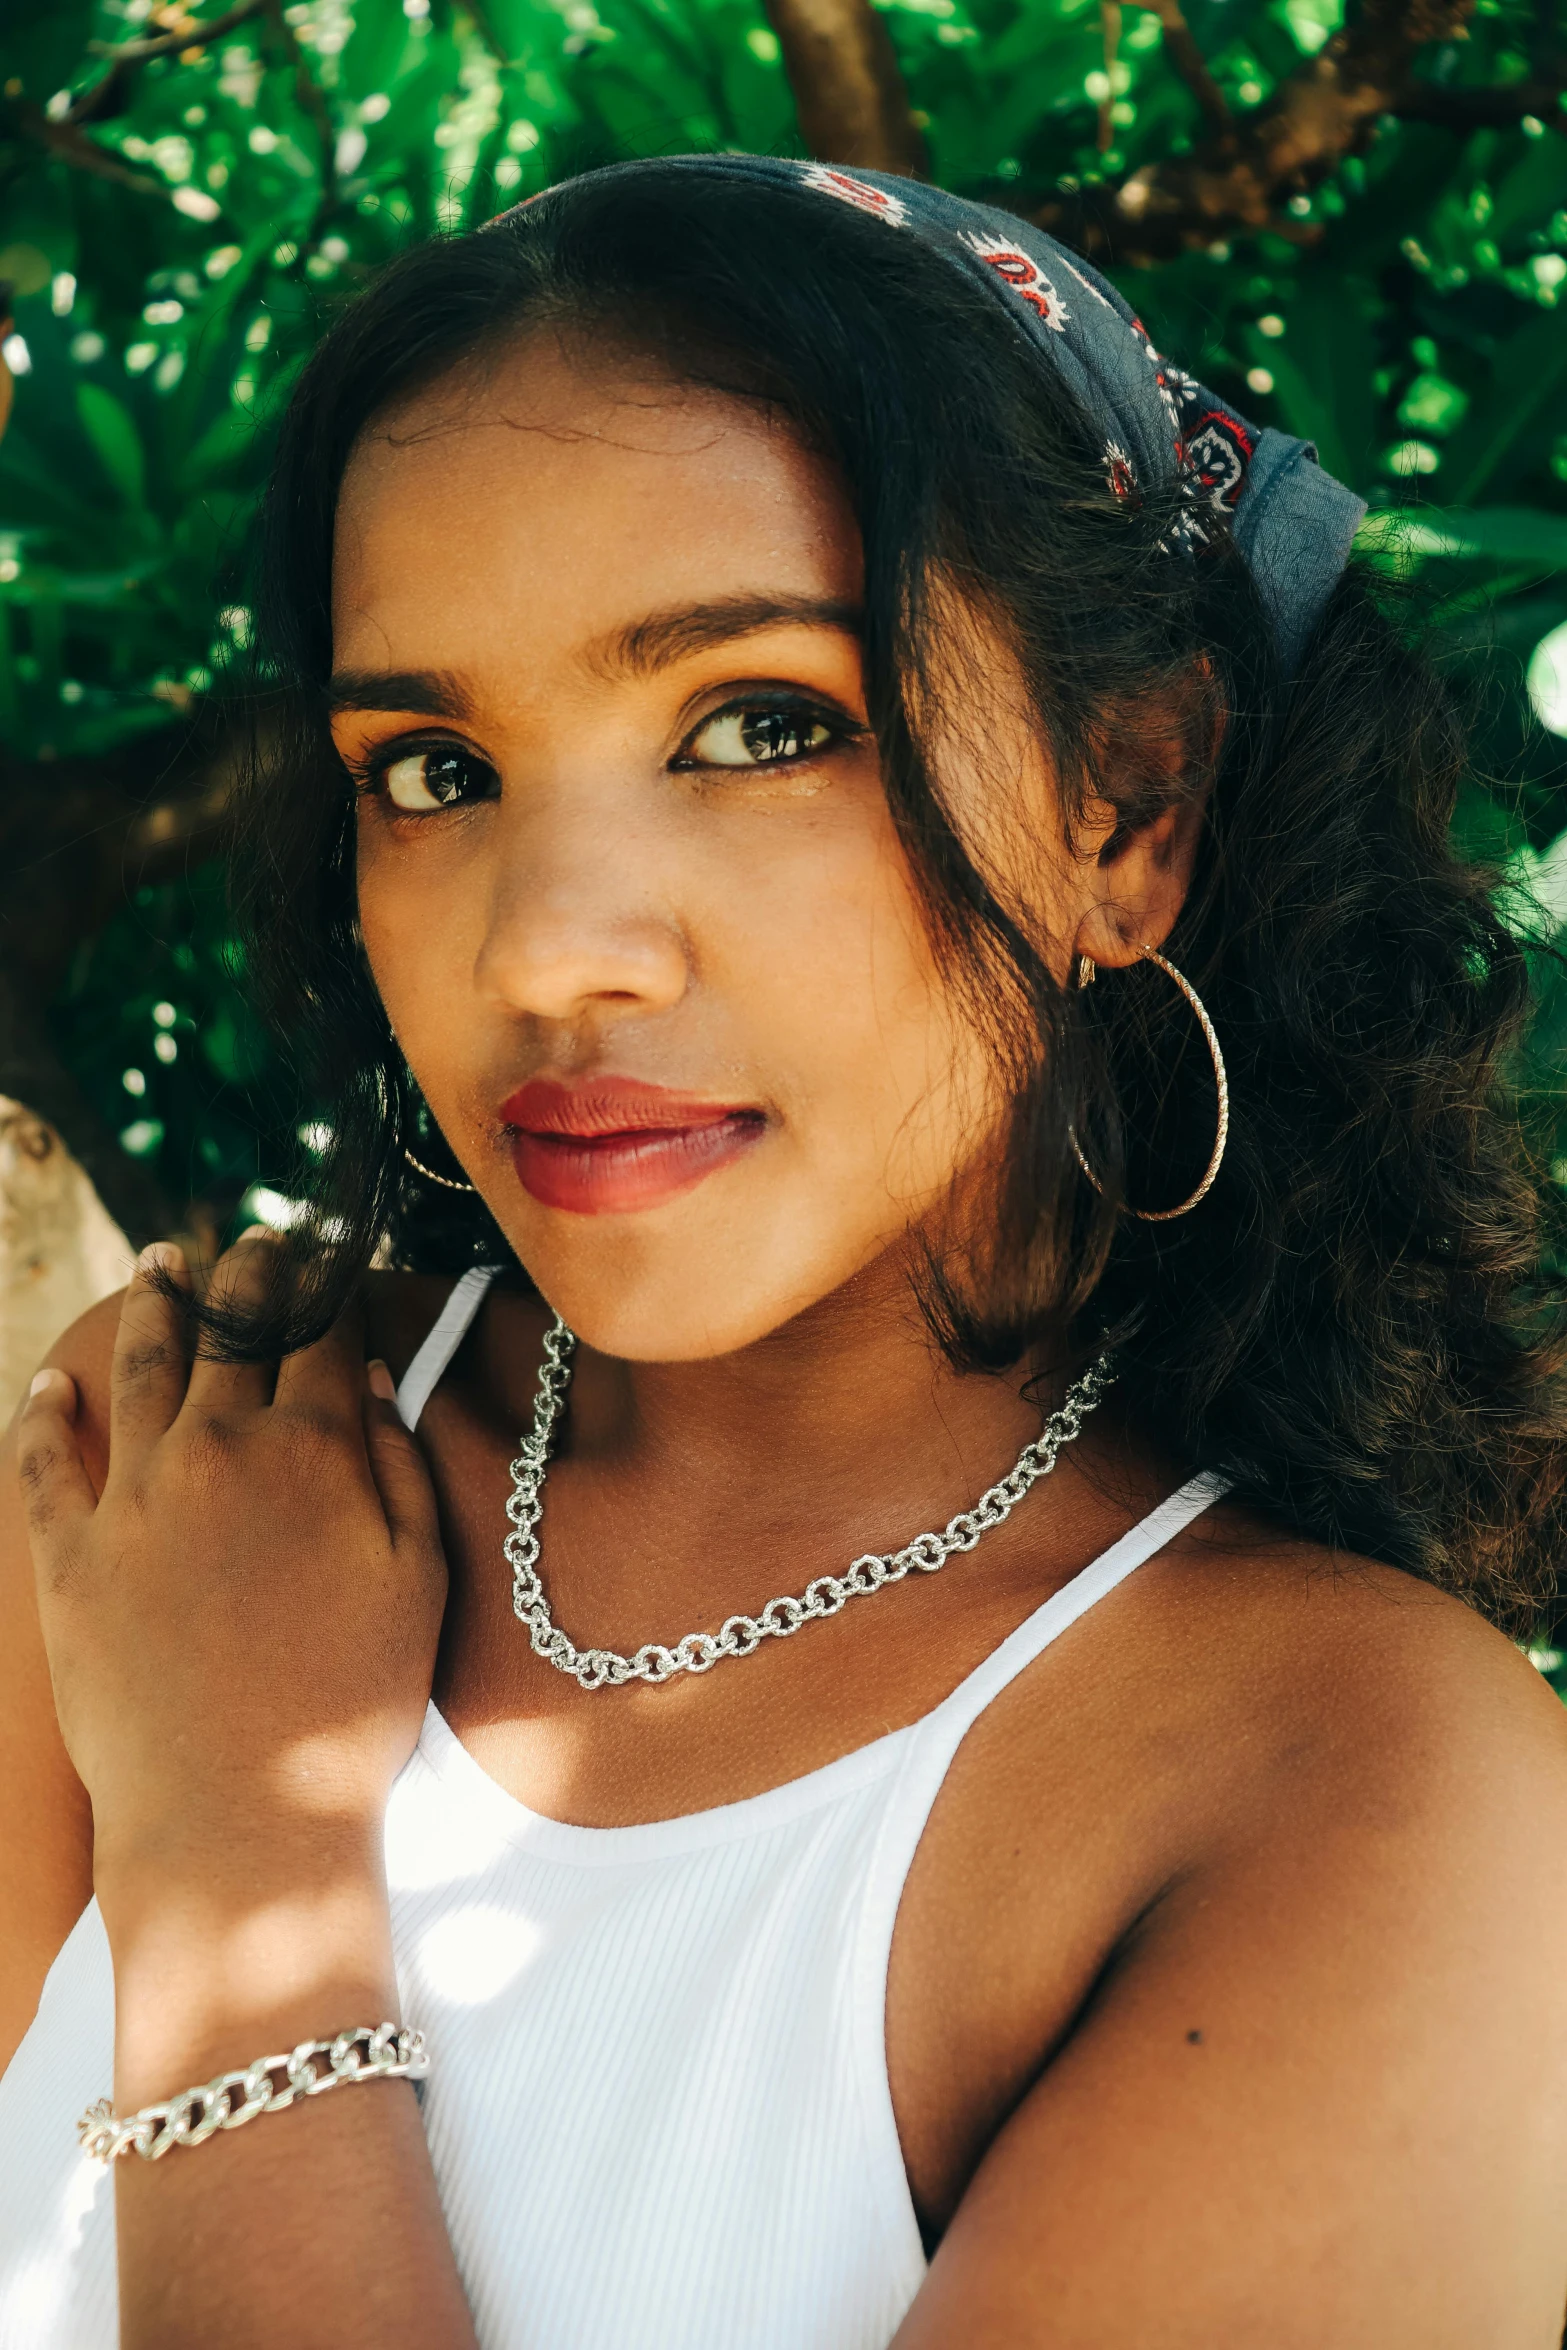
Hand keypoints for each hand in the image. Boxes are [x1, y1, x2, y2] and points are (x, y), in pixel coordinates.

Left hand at [17, 1237, 445, 1902]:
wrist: (239, 1816)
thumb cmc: (351, 1710)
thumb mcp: (420, 1582)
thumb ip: (402, 1469)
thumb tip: (374, 1383)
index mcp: (314, 1452)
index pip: (323, 1334)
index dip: (331, 1285)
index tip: (332, 1256)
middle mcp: (219, 1451)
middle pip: (233, 1332)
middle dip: (250, 1275)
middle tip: (255, 1239)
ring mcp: (135, 1499)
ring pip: (140, 1369)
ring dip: (153, 1306)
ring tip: (160, 1264)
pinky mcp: (69, 1558)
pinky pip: (46, 1461)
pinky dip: (47, 1411)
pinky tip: (52, 1378)